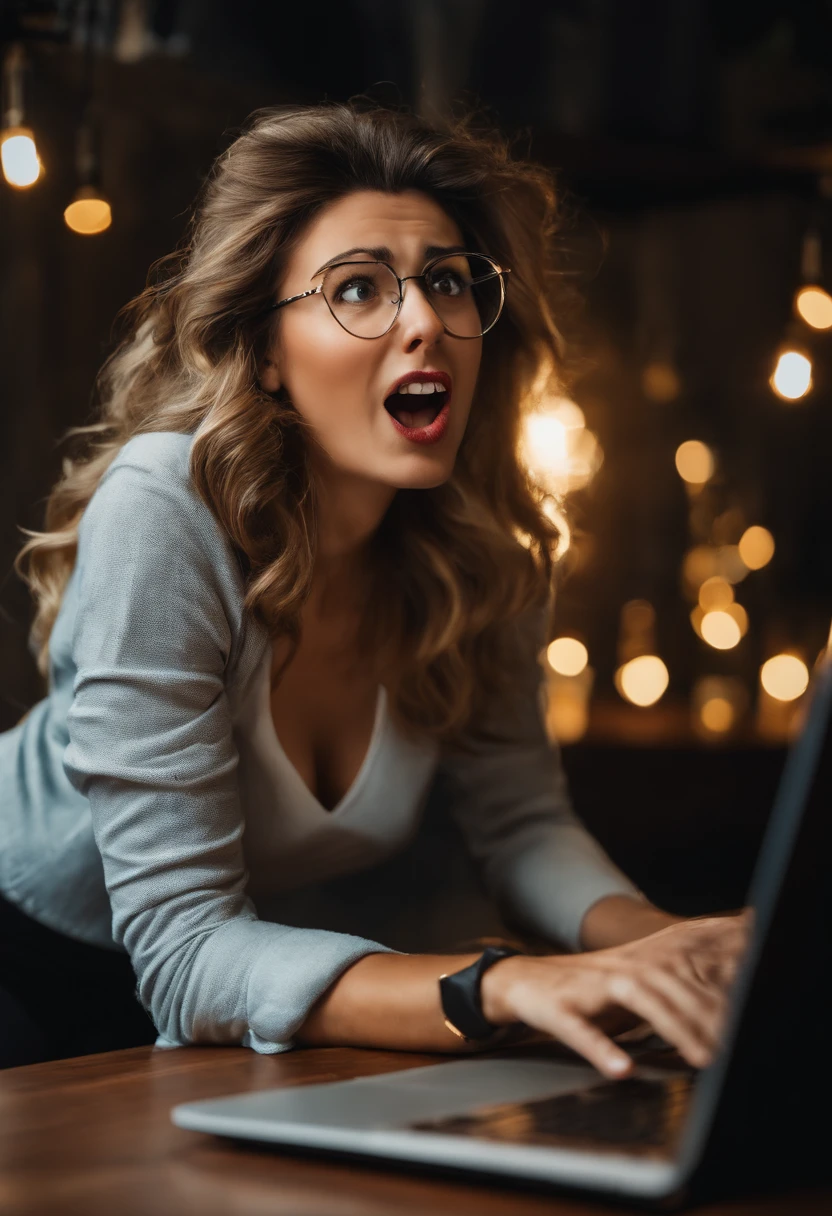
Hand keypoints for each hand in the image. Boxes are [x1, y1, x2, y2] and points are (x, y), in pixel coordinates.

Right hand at [480, 912, 751, 1078]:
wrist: (522, 982)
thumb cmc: (585, 991)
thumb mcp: (629, 984)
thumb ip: (668, 993)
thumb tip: (718, 1012)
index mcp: (636, 964)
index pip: (685, 971)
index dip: (719, 991)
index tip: (748, 1015)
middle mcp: (616, 969)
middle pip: (669, 982)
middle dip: (706, 1013)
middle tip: (735, 1044)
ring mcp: (587, 989)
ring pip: (635, 999)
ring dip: (672, 1026)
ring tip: (700, 1056)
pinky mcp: (558, 1011)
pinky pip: (580, 1030)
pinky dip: (601, 1049)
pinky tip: (621, 1069)